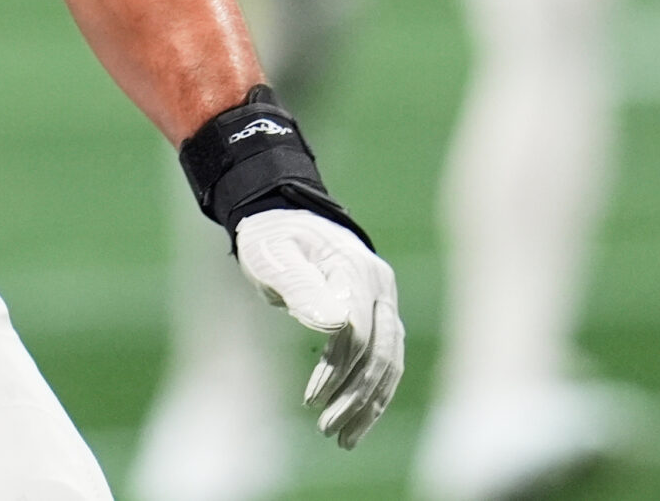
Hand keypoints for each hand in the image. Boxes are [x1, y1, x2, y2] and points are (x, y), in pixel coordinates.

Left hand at [234, 208, 404, 448]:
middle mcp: (379, 287)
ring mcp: (383, 302)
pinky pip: (386, 359)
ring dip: (369, 403)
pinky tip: (355, 418)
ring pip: (389, 362)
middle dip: (356, 397)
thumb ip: (298, 285)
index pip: (357, 331)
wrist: (284, 222)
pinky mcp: (379, 316)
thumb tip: (336, 325)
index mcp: (354, 270)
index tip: (311, 399)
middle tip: (327, 430)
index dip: (338, 369)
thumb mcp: (271, 256)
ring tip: (343, 438)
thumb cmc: (271, 240)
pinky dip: (373, 391)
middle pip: (380, 353)